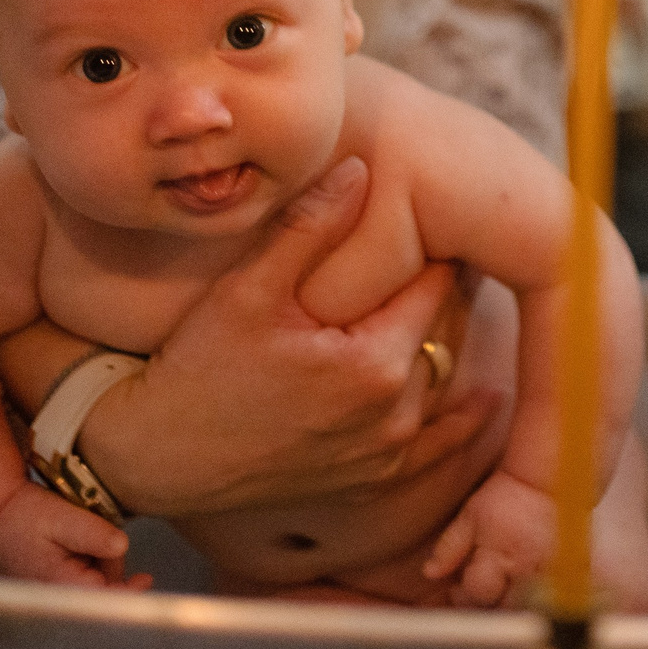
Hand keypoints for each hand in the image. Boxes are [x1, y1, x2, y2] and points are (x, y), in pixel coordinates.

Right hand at [0, 483, 150, 588]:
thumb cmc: (23, 516)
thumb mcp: (61, 517)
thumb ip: (93, 533)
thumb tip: (122, 547)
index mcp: (63, 586)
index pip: (105, 599)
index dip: (129, 591)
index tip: (145, 579)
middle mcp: (57, 597)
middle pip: (103, 588)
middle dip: (110, 563)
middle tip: (98, 533)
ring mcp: (52, 593)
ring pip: (93, 582)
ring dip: (97, 560)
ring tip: (78, 533)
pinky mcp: (50, 586)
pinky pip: (78, 579)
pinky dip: (84, 562)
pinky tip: (75, 544)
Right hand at [56, 159, 495, 516]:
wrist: (160, 456)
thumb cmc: (198, 368)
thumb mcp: (249, 288)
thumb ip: (310, 227)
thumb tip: (363, 169)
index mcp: (374, 361)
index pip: (435, 284)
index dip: (437, 246)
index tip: (444, 218)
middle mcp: (393, 413)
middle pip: (445, 331)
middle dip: (446, 292)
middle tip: (455, 250)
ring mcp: (386, 452)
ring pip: (441, 379)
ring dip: (445, 342)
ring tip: (457, 299)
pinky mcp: (373, 479)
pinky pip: (438, 446)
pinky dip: (463, 423)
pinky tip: (487, 400)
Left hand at [423, 469, 554, 607]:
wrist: (540, 485)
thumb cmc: (504, 498)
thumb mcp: (470, 517)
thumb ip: (450, 547)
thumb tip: (430, 572)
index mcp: (500, 555)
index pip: (479, 593)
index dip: (462, 595)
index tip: (455, 587)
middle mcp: (525, 569)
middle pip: (500, 607)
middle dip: (483, 604)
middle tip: (474, 589)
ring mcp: (545, 574)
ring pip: (520, 607)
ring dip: (503, 604)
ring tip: (493, 588)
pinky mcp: (556, 574)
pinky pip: (538, 598)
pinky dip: (523, 598)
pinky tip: (514, 587)